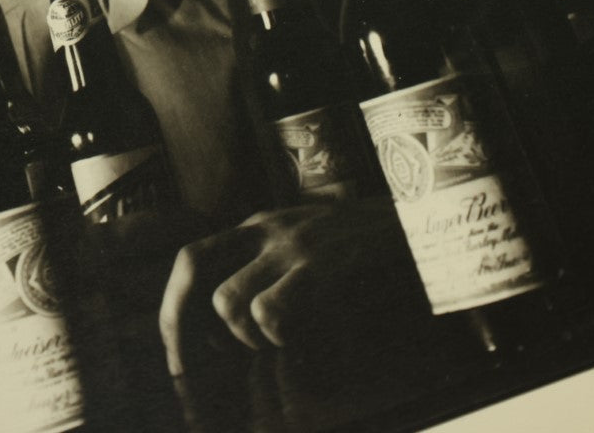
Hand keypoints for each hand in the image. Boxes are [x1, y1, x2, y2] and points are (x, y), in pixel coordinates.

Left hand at [158, 198, 418, 375]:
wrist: (419, 224)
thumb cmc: (364, 247)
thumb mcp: (307, 243)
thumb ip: (267, 267)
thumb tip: (224, 325)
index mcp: (258, 225)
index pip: (191, 258)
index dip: (173, 306)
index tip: (177, 352)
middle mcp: (266, 228)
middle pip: (192, 267)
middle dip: (179, 324)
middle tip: (187, 369)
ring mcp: (292, 244)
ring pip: (228, 299)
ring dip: (242, 336)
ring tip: (274, 343)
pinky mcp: (319, 265)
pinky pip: (269, 309)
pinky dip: (275, 336)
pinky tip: (298, 338)